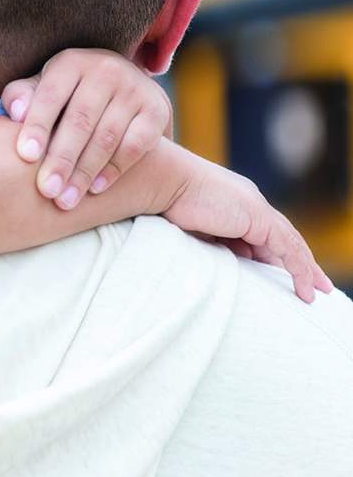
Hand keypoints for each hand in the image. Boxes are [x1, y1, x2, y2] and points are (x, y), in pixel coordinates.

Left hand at [2, 48, 171, 209]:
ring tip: (66, 199)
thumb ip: (22, 95)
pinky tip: (95, 188)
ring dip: (85, 172)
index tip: (25, 156)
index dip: (37, 126)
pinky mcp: (156, 109)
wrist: (124, 84)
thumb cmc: (68, 92)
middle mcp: (104, 69)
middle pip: (80, 121)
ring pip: (107, 137)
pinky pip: (135, 145)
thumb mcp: (43, 85)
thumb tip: (16, 112)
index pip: (50, 96)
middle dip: (61, 159)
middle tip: (46, 191)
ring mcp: (133, 88)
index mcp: (70, 62)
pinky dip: (114, 169)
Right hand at [165, 148, 332, 303]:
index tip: (279, 274)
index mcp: (233, 204)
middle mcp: (249, 204)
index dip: (273, 255)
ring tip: (311, 294)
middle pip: (281, 238)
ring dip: (304, 270)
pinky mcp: (260, 218)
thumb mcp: (196, 228)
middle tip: (311, 287)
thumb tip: (227, 263)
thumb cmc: (168, 203)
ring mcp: (256, 209)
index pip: (261, 233)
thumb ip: (214, 241)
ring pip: (289, 244)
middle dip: (298, 263)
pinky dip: (299, 270)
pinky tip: (304, 289)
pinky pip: (288, 248)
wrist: (165, 182)